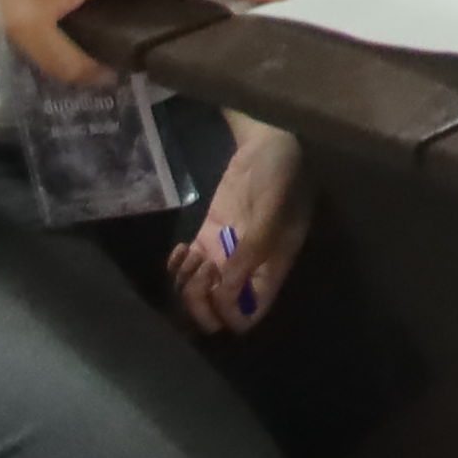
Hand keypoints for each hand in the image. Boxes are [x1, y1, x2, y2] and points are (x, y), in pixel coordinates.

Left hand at [169, 115, 311, 334]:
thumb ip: (249, 253)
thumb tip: (225, 295)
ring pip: (198, 291)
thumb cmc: (279, 175)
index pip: (249, 315)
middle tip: (202, 268)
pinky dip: (178, 268)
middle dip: (202, 300)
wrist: (268, 141)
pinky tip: (180, 251)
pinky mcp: (209, 236)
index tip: (218, 289)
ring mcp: (225, 253)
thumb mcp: (270, 213)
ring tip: (191, 256)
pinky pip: (189, 267)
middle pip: (218, 309)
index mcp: (270, 269)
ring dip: (188, 283)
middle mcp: (247, 269)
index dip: (229, 314)